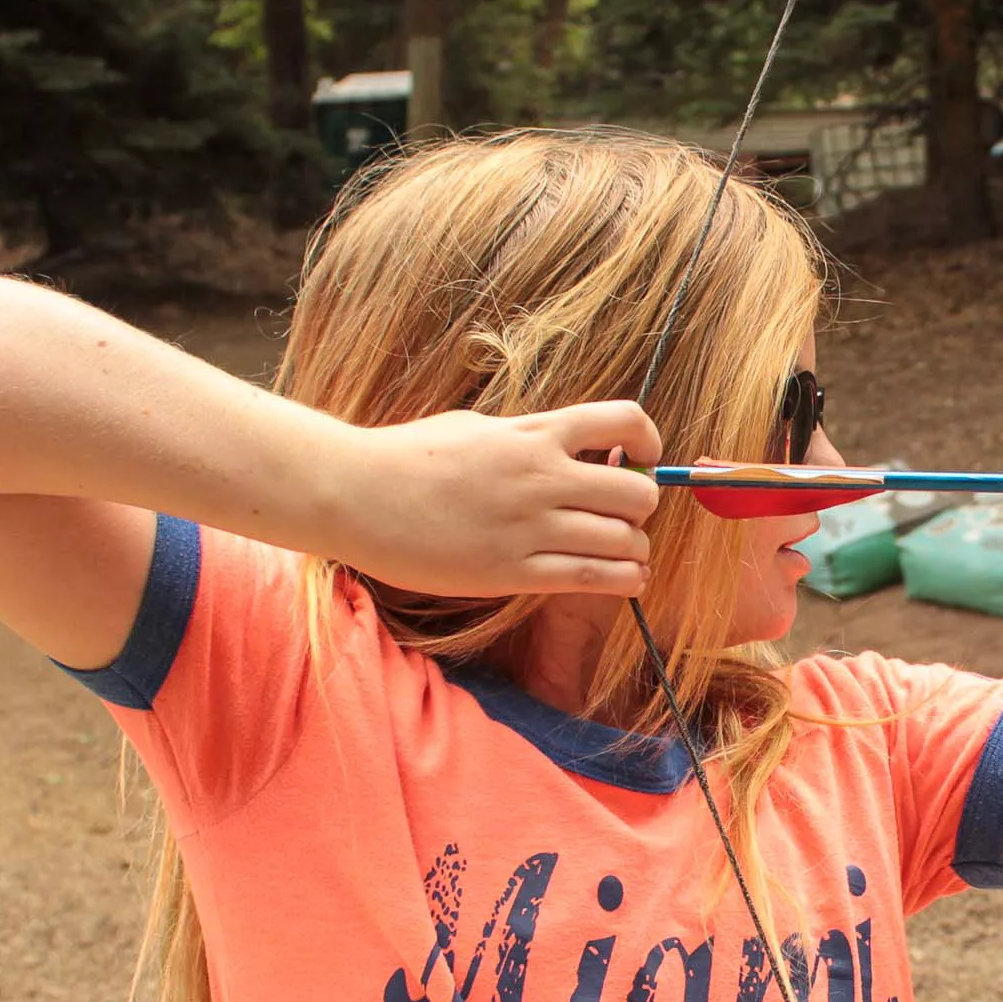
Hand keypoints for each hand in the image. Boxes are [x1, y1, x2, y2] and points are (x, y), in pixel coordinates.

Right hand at [322, 401, 665, 597]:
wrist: (354, 494)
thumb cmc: (407, 458)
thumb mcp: (476, 428)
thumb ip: (527, 437)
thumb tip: (568, 447)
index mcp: (532, 433)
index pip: (624, 421)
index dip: (648, 442)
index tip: (642, 458)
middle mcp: (540, 476)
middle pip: (638, 492)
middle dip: (642, 507)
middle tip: (624, 517)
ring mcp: (529, 526)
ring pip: (625, 541)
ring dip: (635, 550)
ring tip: (626, 555)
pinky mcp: (514, 572)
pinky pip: (596, 578)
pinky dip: (624, 581)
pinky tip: (623, 580)